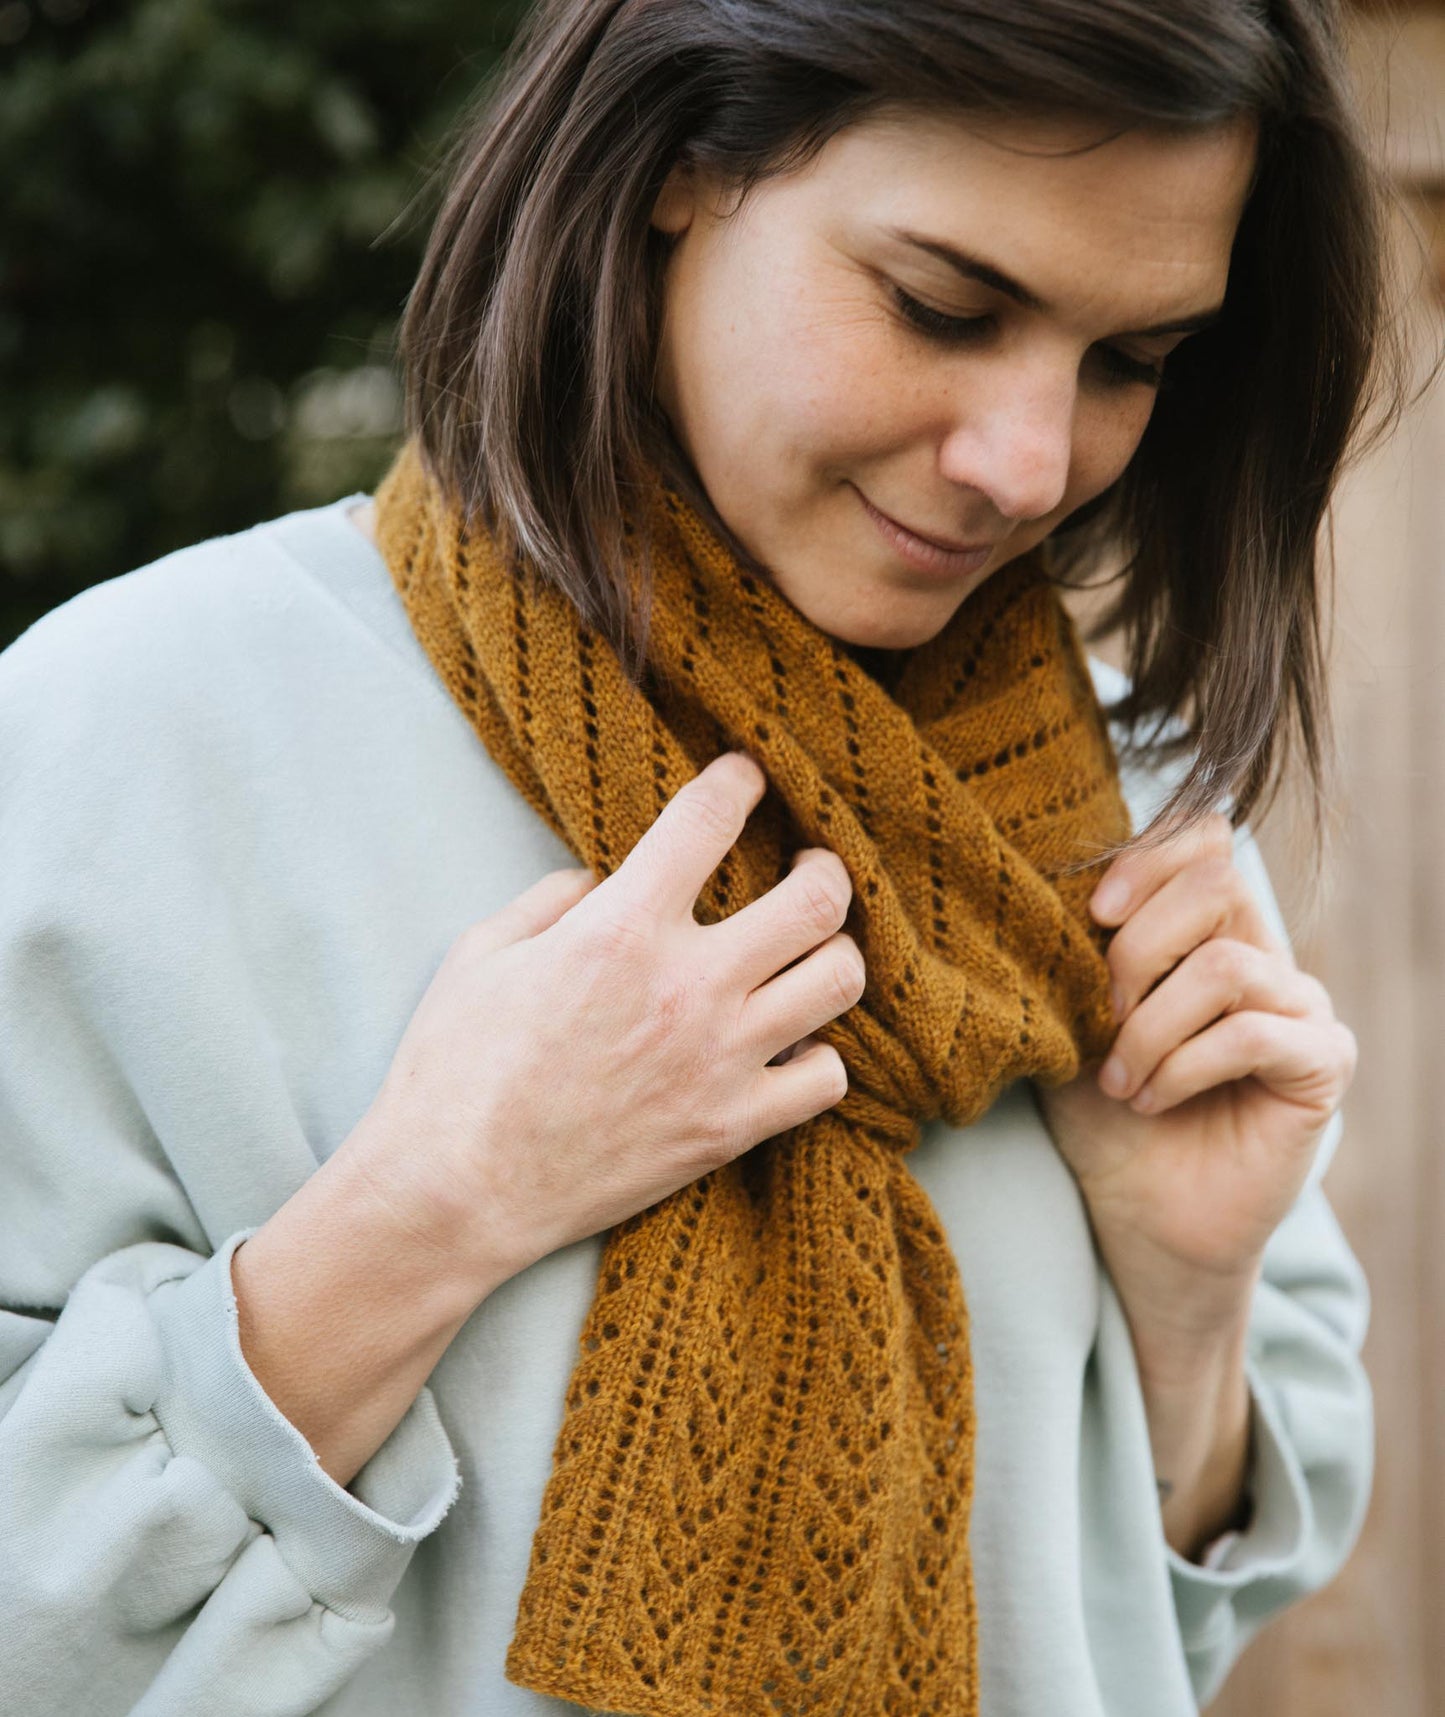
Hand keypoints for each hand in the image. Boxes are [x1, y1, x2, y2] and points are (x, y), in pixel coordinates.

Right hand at [346, 751, 863, 1288]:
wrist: (456, 1194)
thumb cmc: (453, 1071)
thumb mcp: (483, 954)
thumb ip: (554, 900)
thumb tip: (603, 880)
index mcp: (620, 928)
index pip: (710, 817)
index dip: (738, 779)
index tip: (744, 776)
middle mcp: (686, 985)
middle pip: (817, 898)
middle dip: (823, 867)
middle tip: (809, 867)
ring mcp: (720, 1060)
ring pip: (840, 979)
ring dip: (830, 955)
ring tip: (808, 954)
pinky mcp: (731, 1129)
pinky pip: (827, 1077)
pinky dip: (818, 1055)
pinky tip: (788, 1046)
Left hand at [1033, 812, 1357, 1297]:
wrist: (1136, 1211)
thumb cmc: (1101, 1112)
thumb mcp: (1074, 1016)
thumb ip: (1081, 948)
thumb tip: (1060, 888)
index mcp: (1205, 929)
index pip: (1203, 839)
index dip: (1147, 859)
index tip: (1091, 914)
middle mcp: (1262, 954)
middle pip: (1215, 884)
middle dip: (1137, 949)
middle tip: (1100, 1019)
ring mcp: (1300, 1007)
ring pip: (1224, 965)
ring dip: (1151, 1027)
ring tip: (1120, 1079)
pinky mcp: (1322, 1063)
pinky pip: (1251, 1034)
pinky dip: (1184, 1066)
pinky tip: (1153, 1099)